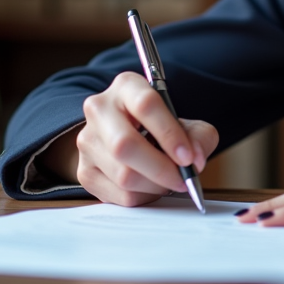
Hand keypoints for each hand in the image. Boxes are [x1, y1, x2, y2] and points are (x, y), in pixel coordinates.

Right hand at [67, 71, 218, 206]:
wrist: (130, 138)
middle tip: (182, 179)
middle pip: (125, 144)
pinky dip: (143, 197)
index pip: (145, 105)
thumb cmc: (160, 129)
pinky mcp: (84, 171)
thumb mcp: (186, 124)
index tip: (188, 157)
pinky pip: (118, 195)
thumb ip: (199, 137)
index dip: (169, 134)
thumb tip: (195, 160)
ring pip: (123, 175)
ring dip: (155, 185)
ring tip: (168, 180)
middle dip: (160, 168)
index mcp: (127, 86)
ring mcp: (87, 141)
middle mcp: (99, 109)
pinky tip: (150, 186)